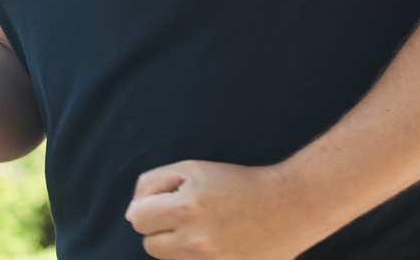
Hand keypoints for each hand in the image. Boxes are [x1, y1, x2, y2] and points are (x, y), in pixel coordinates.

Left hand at [125, 160, 319, 259]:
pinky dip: (196, 257)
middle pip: (149, 244)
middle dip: (161, 227)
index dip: (149, 206)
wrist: (288, 207)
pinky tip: (217, 242)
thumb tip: (131, 212)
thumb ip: (155, 184)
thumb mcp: (194, 168)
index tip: (168, 200)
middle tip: (188, 212)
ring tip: (205, 227)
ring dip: (178, 244)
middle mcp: (194, 242)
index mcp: (186, 209)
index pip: (138, 219)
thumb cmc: (238, 182)